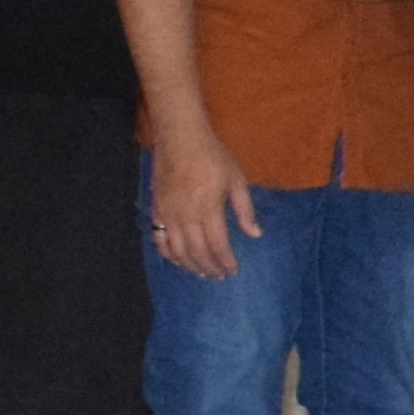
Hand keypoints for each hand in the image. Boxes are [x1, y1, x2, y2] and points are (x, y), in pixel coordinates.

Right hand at [148, 114, 261, 276]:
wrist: (180, 138)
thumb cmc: (213, 156)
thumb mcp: (236, 180)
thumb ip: (245, 210)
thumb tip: (255, 234)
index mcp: (209, 208)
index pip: (217, 245)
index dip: (225, 261)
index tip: (233, 271)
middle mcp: (186, 215)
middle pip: (197, 252)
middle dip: (210, 267)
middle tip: (219, 276)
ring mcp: (168, 214)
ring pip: (177, 250)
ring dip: (190, 265)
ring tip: (202, 273)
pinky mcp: (157, 210)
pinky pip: (159, 239)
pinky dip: (168, 254)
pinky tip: (178, 260)